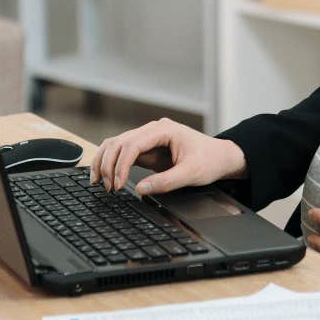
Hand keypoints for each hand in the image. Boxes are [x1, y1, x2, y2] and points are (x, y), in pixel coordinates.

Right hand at [89, 117, 247, 194]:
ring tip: (99, 183)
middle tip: (107, 188)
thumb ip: (166, 182)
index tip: (117, 185)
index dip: (121, 165)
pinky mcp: (146, 147)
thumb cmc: (209, 160)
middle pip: (119, 142)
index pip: (133, 143)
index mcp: (164, 130)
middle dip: (108, 164)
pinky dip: (111, 162)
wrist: (220, 156)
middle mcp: (153, 130)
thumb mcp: (191, 174)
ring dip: (104, 161)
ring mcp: (148, 137)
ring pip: (116, 144)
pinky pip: (122, 151)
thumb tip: (140, 189)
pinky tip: (104, 176)